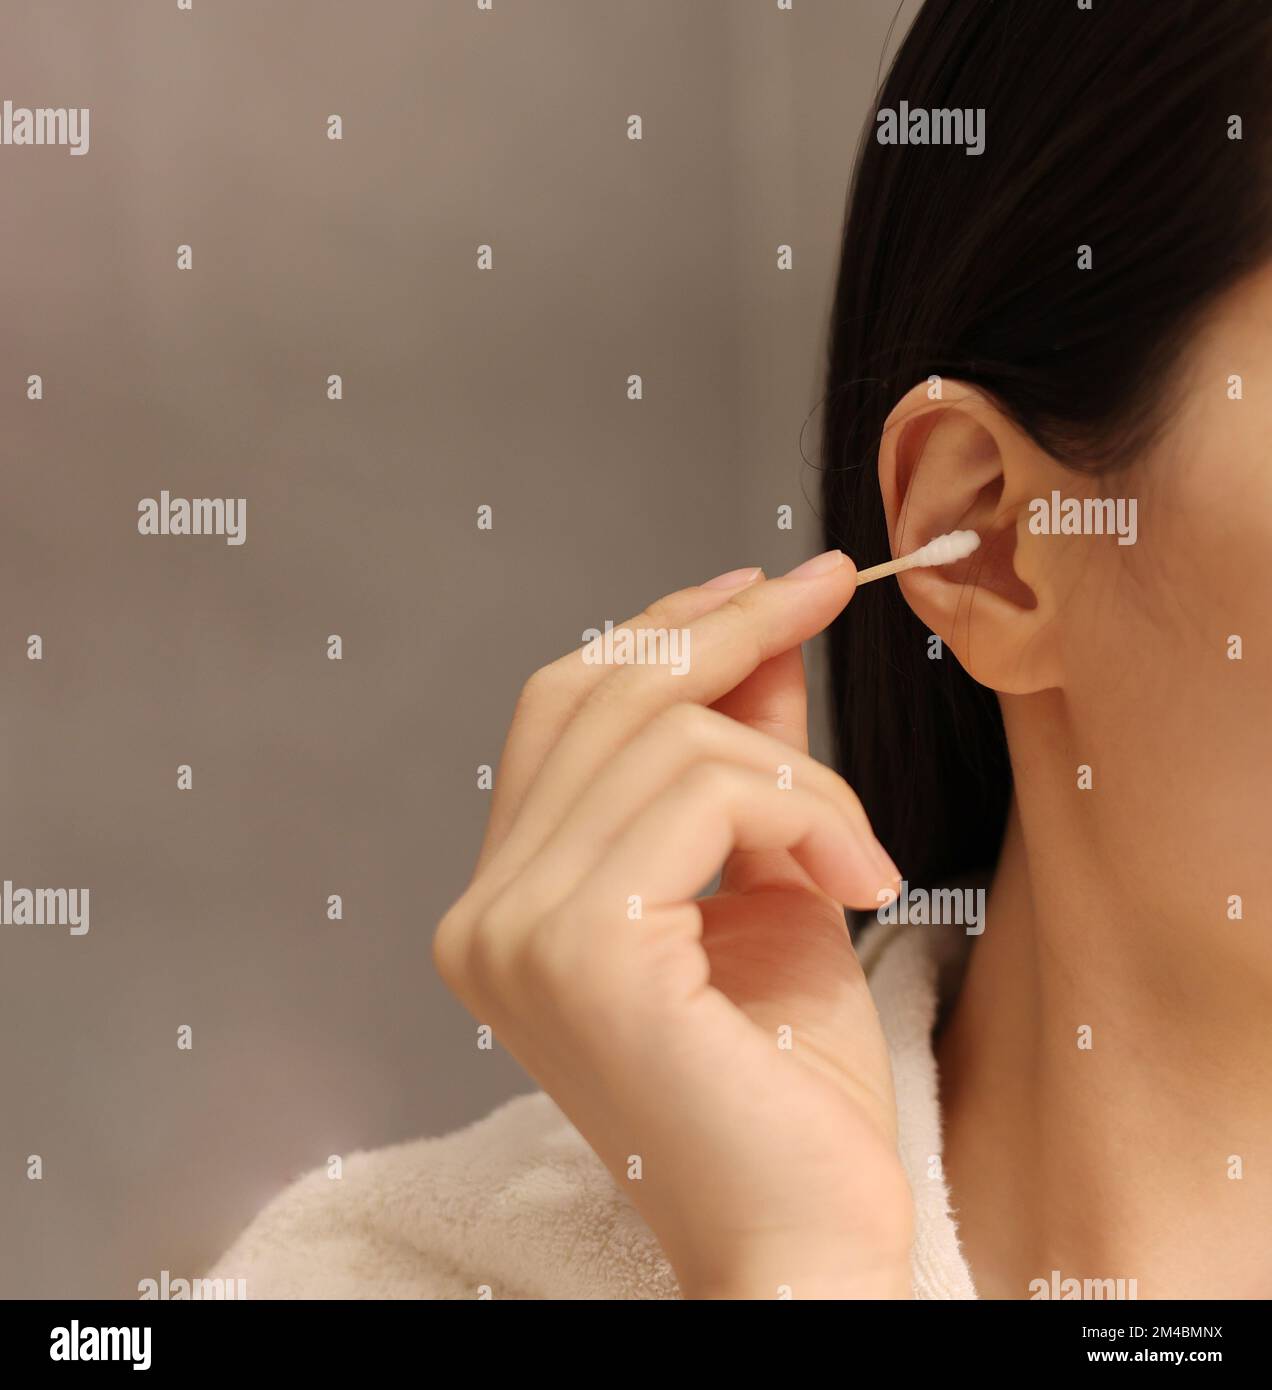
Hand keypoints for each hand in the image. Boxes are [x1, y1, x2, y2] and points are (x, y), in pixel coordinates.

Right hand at [433, 552, 912, 1298]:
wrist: (802, 1238)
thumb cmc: (786, 1086)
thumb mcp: (768, 884)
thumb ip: (748, 763)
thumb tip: (765, 642)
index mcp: (511, 900)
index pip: (565, 712)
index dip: (662, 628)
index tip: (764, 584)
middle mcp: (486, 911)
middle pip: (602, 694)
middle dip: (728, 625)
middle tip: (830, 585)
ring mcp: (517, 929)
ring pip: (670, 738)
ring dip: (799, 771)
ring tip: (860, 853)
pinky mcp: (579, 949)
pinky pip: (707, 794)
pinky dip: (806, 812)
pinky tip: (858, 881)